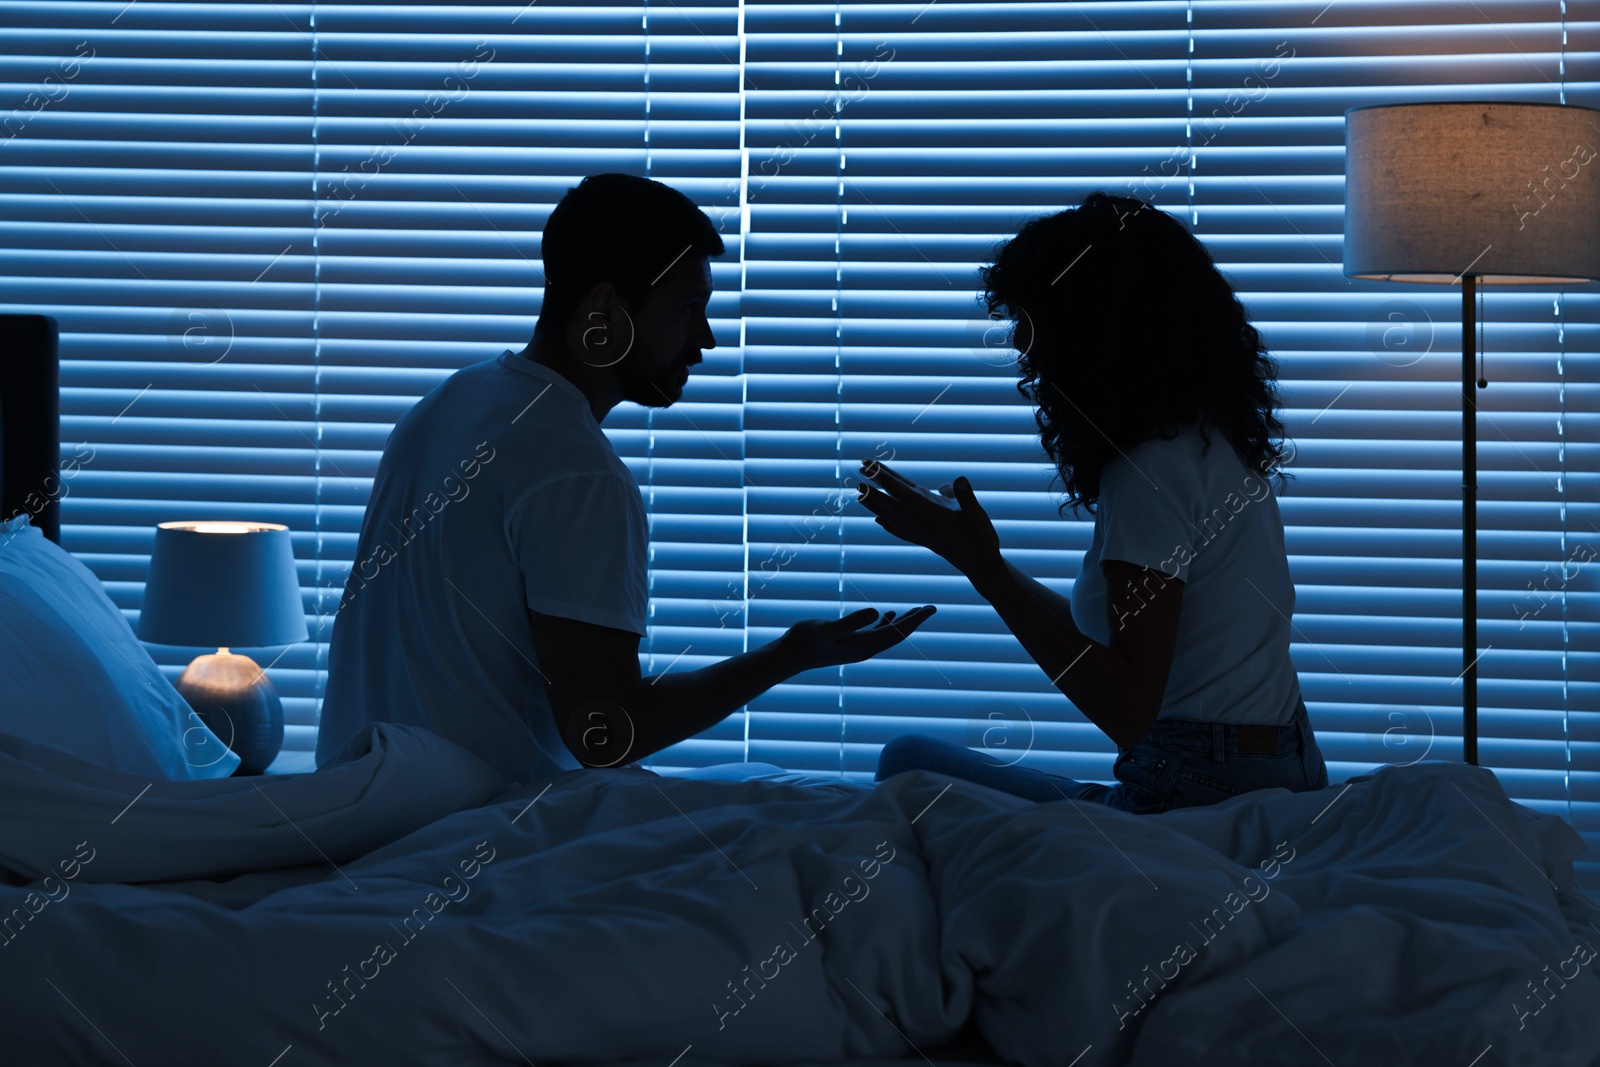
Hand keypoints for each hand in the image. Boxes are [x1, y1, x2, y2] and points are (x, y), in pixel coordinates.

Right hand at [779, 605, 936, 672]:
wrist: (789, 656)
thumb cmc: (804, 641)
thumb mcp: (826, 629)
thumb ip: (851, 622)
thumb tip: (875, 612)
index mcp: (864, 645)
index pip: (897, 632)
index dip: (916, 620)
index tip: (931, 608)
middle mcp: (865, 648)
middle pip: (898, 635)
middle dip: (915, 621)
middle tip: (931, 607)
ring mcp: (858, 647)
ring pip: (889, 634)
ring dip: (904, 623)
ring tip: (918, 611)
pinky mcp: (850, 644)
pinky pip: (876, 633)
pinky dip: (887, 623)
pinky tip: (889, 614)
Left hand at [855, 460, 1000, 574]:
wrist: (982, 570)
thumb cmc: (983, 541)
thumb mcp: (980, 517)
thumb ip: (967, 498)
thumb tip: (958, 479)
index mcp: (935, 516)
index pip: (906, 495)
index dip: (887, 481)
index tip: (872, 468)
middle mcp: (924, 525)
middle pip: (894, 504)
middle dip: (876, 487)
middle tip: (859, 469)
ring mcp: (923, 534)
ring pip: (894, 517)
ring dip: (876, 504)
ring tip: (859, 492)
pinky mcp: (926, 541)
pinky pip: (902, 531)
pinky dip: (889, 524)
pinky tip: (879, 521)